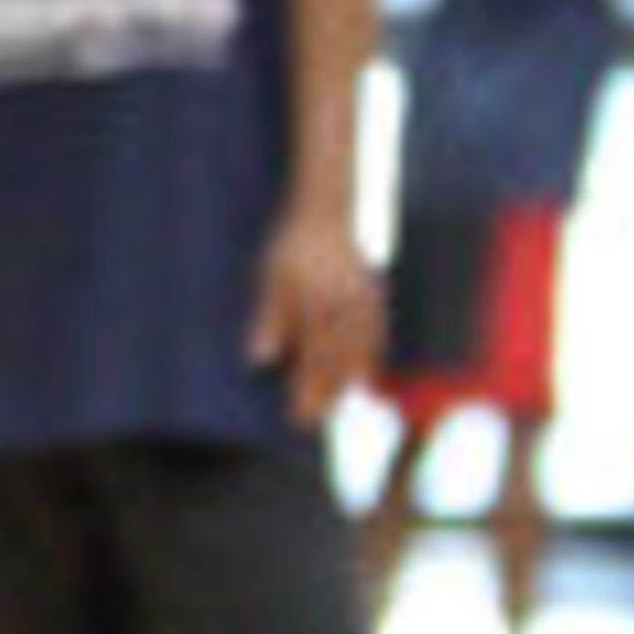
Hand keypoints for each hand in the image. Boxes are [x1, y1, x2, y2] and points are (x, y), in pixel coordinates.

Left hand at [247, 204, 380, 423]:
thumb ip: (267, 320)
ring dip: (349, 381)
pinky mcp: (373, 295)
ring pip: (360, 351)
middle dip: (326, 394)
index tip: (296, 417)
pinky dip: (370, 356)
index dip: (306, 391)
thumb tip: (258, 361)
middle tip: (314, 421)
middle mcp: (344, 306)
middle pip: (337, 361)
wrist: (326, 212)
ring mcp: (363, 301)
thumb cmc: (290, 248)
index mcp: (315, 302)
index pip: (312, 359)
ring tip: (339, 404)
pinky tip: (364, 375)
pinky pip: (375, 333)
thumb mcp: (269, 279)